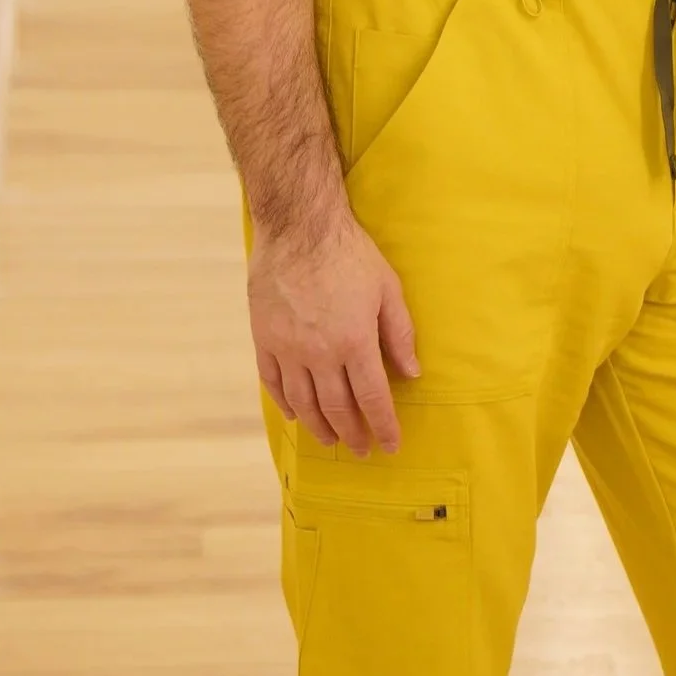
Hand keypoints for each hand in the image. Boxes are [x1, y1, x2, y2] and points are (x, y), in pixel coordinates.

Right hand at [250, 206, 419, 454]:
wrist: (298, 227)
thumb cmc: (348, 253)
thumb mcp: (387, 288)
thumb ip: (399, 333)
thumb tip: (412, 373)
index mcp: (354, 341)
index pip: (372, 398)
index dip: (383, 426)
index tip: (390, 445)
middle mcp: (319, 353)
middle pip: (337, 408)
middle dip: (352, 434)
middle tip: (362, 449)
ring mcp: (287, 348)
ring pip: (303, 403)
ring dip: (318, 427)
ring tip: (331, 440)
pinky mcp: (263, 339)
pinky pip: (273, 382)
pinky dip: (284, 404)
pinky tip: (295, 414)